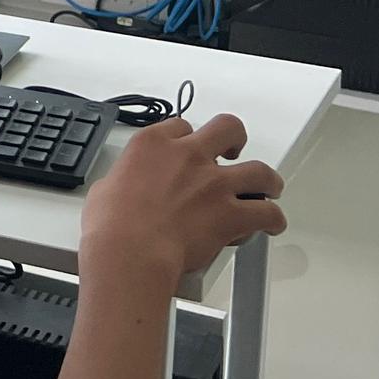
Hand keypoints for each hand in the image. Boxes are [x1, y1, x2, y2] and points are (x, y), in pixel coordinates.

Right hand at [81, 113, 285, 290]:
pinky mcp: (232, 214)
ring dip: (267, 179)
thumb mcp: (105, 188)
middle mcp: (189, 156)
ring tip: (269, 188)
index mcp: (153, 145)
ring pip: (259, 170)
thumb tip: (124, 189)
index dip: (187, 138)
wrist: (130, 251)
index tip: (187, 148)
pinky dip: (273, 219)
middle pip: (227, 129)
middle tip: (233, 152)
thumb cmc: (111, 225)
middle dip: (235, 139)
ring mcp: (214, 184)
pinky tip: (272, 224)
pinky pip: (267, 212)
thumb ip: (125, 180)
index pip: (180, 126)